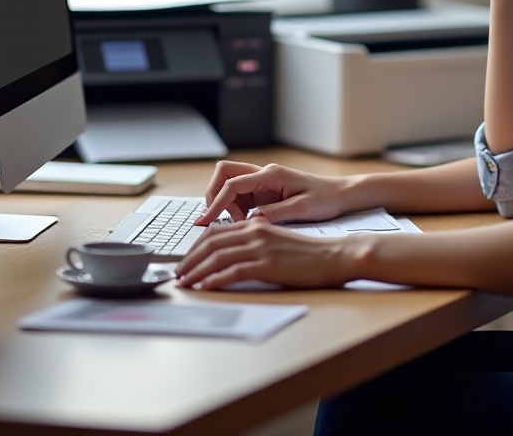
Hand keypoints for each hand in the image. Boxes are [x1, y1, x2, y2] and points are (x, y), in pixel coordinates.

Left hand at [176, 217, 351, 289]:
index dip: (195, 247)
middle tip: (177, 274)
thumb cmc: (308, 253)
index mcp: (256, 224)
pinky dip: (215, 280)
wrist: (334, 255)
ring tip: (185, 283)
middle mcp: (255, 232)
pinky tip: (205, 287)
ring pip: (217, 257)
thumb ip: (255, 243)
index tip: (185, 261)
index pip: (215, 232)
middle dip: (189, 259)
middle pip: (210, 242)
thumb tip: (233, 256)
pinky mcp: (267, 264)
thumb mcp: (277, 240)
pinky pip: (233, 271)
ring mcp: (261, 248)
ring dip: (196, 271)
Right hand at [195, 160, 351, 224]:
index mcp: (271, 175)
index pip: (232, 184)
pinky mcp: (265, 191)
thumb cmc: (326, 199)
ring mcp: (263, 182)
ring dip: (226, 205)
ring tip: (239, 225)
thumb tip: (250, 221)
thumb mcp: (302, 209)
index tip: (205, 221)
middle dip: (214, 195)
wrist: (341, 194)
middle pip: (224, 174)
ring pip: (229, 185)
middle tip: (219, 220)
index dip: (215, 203)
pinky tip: (246, 224)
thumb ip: (274, 213)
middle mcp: (264, 174)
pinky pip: (240, 196)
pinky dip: (235, 209)